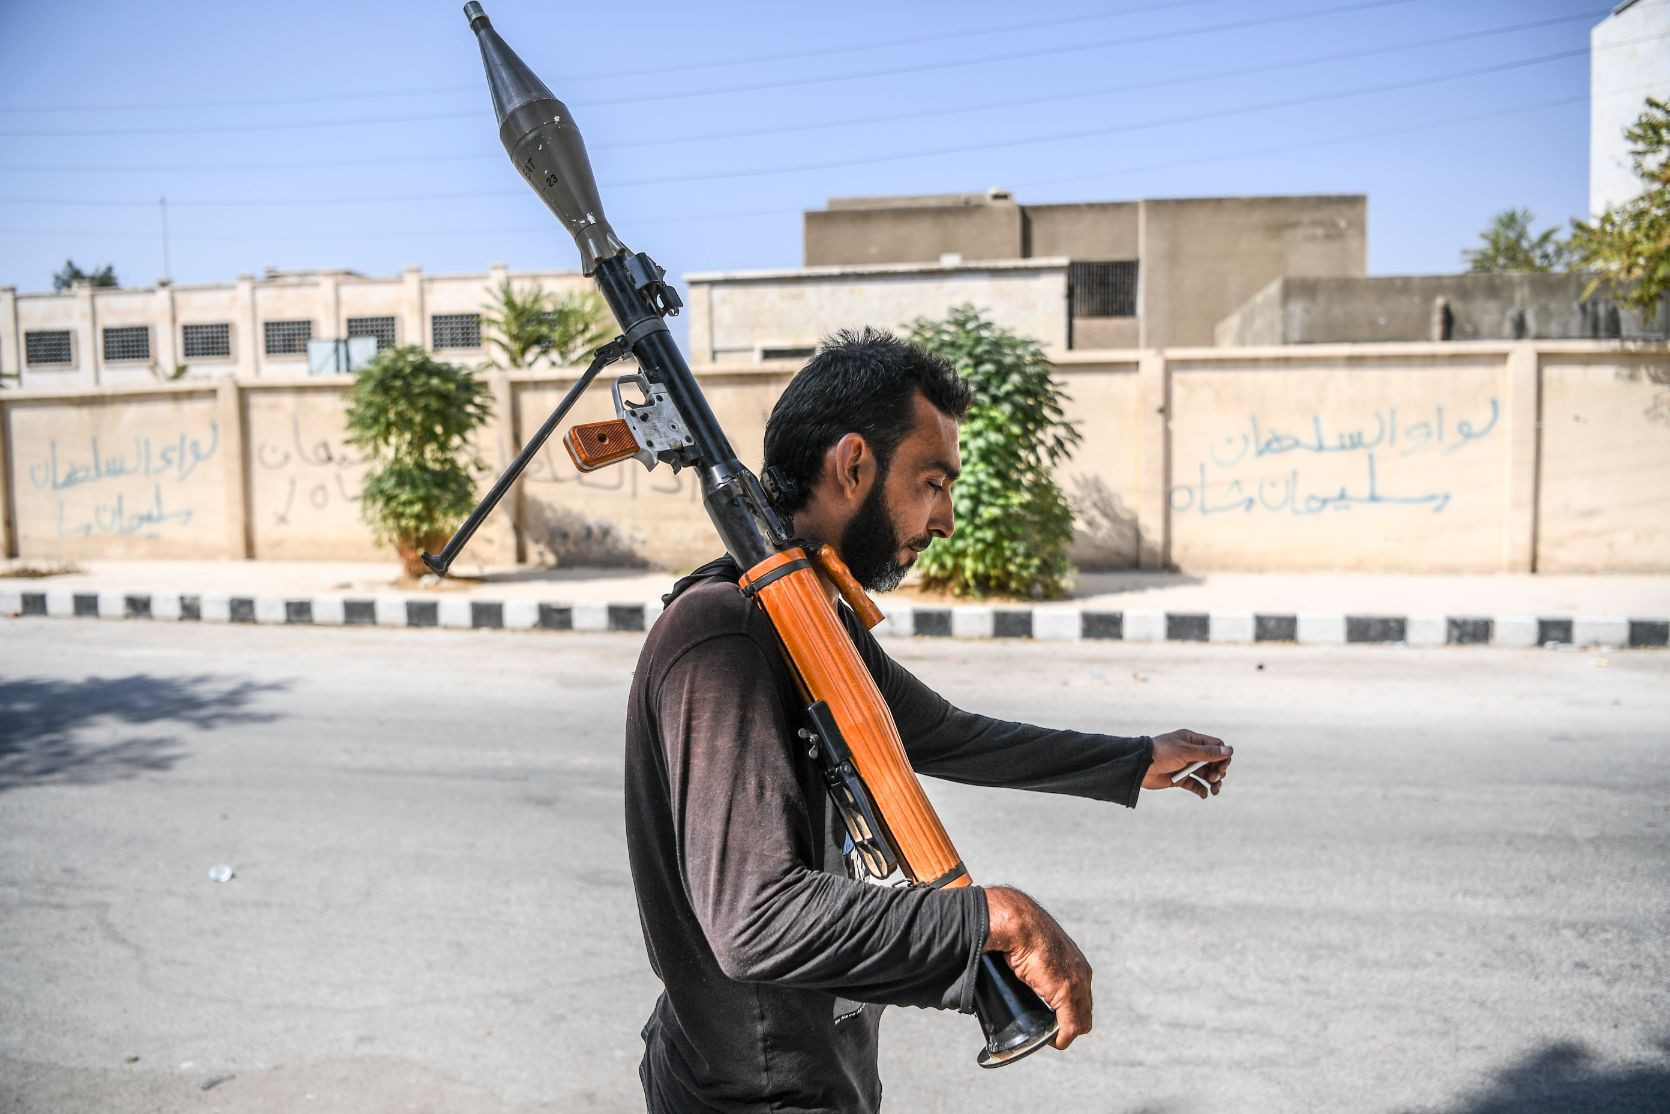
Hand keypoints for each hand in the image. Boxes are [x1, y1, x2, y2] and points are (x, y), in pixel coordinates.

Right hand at [984, 886, 1091, 1050]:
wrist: (1018, 922)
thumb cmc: (1019, 929)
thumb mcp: (1031, 946)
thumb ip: (1029, 958)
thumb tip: (1008, 962)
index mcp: (1075, 961)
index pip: (1080, 993)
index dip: (1068, 1008)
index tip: (1052, 1015)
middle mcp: (1081, 973)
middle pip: (1083, 1009)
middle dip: (1070, 1021)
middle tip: (1049, 1029)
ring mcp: (1076, 984)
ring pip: (1080, 1020)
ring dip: (1066, 1031)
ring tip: (1048, 1035)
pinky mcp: (1065, 994)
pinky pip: (1071, 1026)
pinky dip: (1062, 1038)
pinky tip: (1053, 1042)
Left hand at [1141, 729, 1231, 798]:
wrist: (1139, 767)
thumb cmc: (1161, 753)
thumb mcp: (1186, 752)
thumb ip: (1208, 753)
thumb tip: (1230, 750)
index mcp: (1192, 740)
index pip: (1216, 746)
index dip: (1223, 756)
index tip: (1222, 767)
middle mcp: (1191, 753)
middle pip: (1214, 762)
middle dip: (1218, 771)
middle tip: (1214, 778)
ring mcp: (1186, 766)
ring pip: (1206, 774)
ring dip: (1213, 782)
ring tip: (1214, 790)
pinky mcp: (1179, 779)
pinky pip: (1195, 785)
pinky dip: (1202, 790)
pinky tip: (1205, 795)